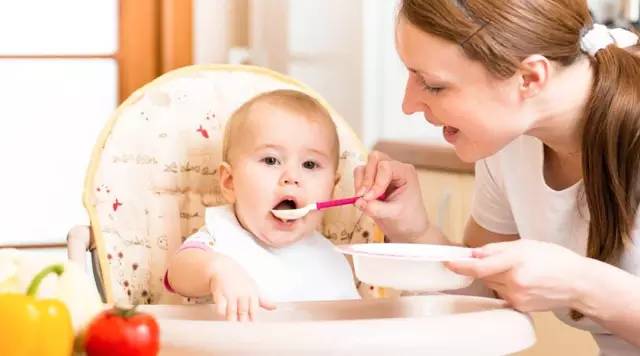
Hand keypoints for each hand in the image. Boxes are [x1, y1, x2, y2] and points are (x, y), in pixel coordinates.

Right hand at [209, 256, 275, 320]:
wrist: (223, 266)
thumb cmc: (239, 279)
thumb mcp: (253, 287)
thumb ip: (262, 300)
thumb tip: (274, 308)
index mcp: (251, 291)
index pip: (254, 308)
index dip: (252, 316)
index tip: (250, 322)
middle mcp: (241, 292)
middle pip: (243, 311)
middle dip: (242, 319)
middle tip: (240, 322)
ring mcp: (230, 293)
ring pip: (232, 311)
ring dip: (232, 317)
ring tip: (232, 320)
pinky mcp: (219, 293)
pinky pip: (220, 307)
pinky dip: (221, 312)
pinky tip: (222, 313)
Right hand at [353, 151, 429, 241]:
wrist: (408, 228)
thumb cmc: (408, 219)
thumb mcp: (393, 214)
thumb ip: (375, 208)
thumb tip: (358, 202)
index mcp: (405, 172)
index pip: (386, 167)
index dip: (376, 181)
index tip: (370, 198)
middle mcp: (394, 168)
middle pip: (374, 159)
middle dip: (367, 178)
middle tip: (364, 196)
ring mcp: (383, 173)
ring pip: (365, 166)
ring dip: (360, 182)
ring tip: (364, 198)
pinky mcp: (373, 180)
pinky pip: (360, 175)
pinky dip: (358, 185)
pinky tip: (363, 198)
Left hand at [445, 239, 587, 311]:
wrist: (578, 283)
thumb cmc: (555, 260)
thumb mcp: (525, 245)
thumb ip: (496, 249)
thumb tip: (474, 253)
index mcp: (516, 261)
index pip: (480, 267)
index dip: (461, 266)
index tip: (448, 262)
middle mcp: (515, 281)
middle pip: (484, 275)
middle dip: (485, 267)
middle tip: (501, 260)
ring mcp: (517, 297)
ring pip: (492, 285)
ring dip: (496, 277)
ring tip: (519, 270)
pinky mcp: (520, 307)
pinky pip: (502, 294)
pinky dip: (506, 286)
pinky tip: (523, 281)